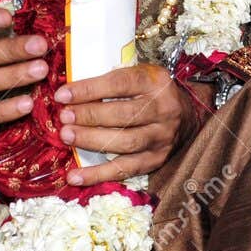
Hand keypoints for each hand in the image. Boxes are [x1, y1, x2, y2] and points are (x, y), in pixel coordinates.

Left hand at [55, 64, 200, 186]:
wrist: (187, 116)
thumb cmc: (152, 92)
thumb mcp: (139, 75)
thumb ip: (111, 81)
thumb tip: (68, 92)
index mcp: (155, 82)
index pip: (120, 83)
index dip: (90, 89)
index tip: (63, 94)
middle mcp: (163, 109)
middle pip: (123, 114)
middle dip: (89, 115)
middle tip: (64, 117)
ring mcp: (161, 137)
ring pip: (125, 142)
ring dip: (92, 140)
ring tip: (67, 136)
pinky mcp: (156, 160)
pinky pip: (124, 170)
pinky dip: (97, 174)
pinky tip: (74, 176)